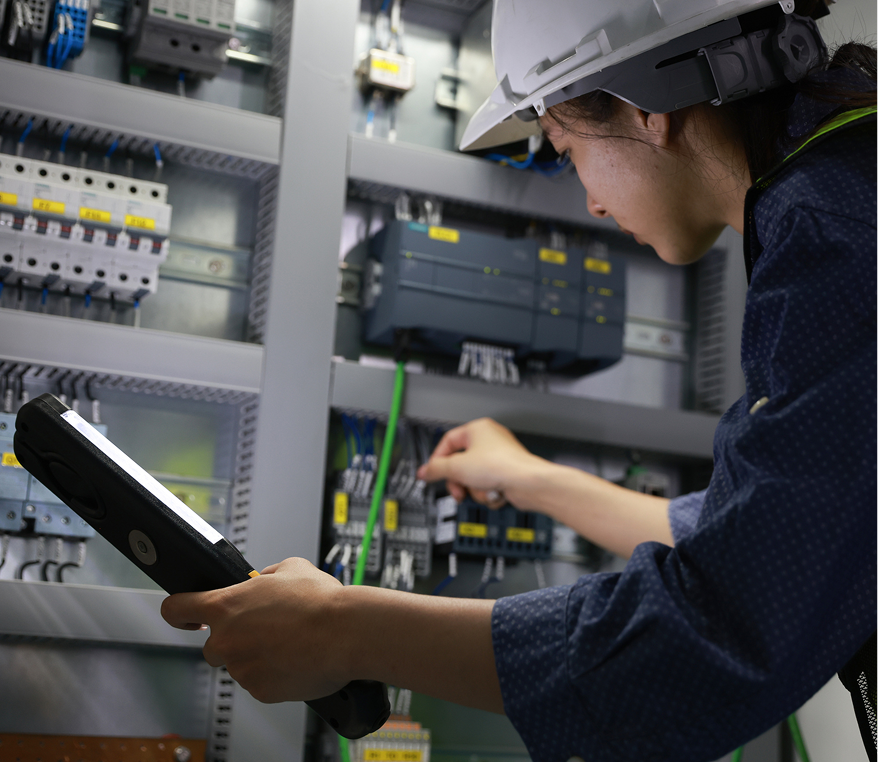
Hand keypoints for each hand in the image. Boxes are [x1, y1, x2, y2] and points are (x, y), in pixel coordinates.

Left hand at [161, 557, 347, 703]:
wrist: (346, 632)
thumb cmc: (321, 601)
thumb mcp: (291, 567)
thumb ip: (266, 575)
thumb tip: (263, 581)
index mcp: (226, 605)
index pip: (177, 608)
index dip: (178, 611)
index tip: (184, 615)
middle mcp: (226, 639)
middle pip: (212, 646)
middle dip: (234, 639)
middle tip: (265, 631)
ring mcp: (242, 668)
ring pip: (241, 664)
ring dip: (258, 656)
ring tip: (290, 642)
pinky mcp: (260, 691)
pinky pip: (260, 682)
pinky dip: (274, 674)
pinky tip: (296, 659)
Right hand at [416, 418, 541, 509]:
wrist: (527, 483)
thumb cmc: (502, 466)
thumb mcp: (457, 467)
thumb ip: (436, 469)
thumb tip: (424, 471)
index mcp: (477, 429)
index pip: (448, 442)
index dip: (438, 460)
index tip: (432, 474)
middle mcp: (489, 441)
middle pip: (460, 464)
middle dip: (459, 481)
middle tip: (458, 490)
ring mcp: (498, 459)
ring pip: (473, 478)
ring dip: (475, 489)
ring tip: (484, 489)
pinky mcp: (506, 474)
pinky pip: (486, 485)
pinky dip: (488, 493)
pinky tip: (495, 492)